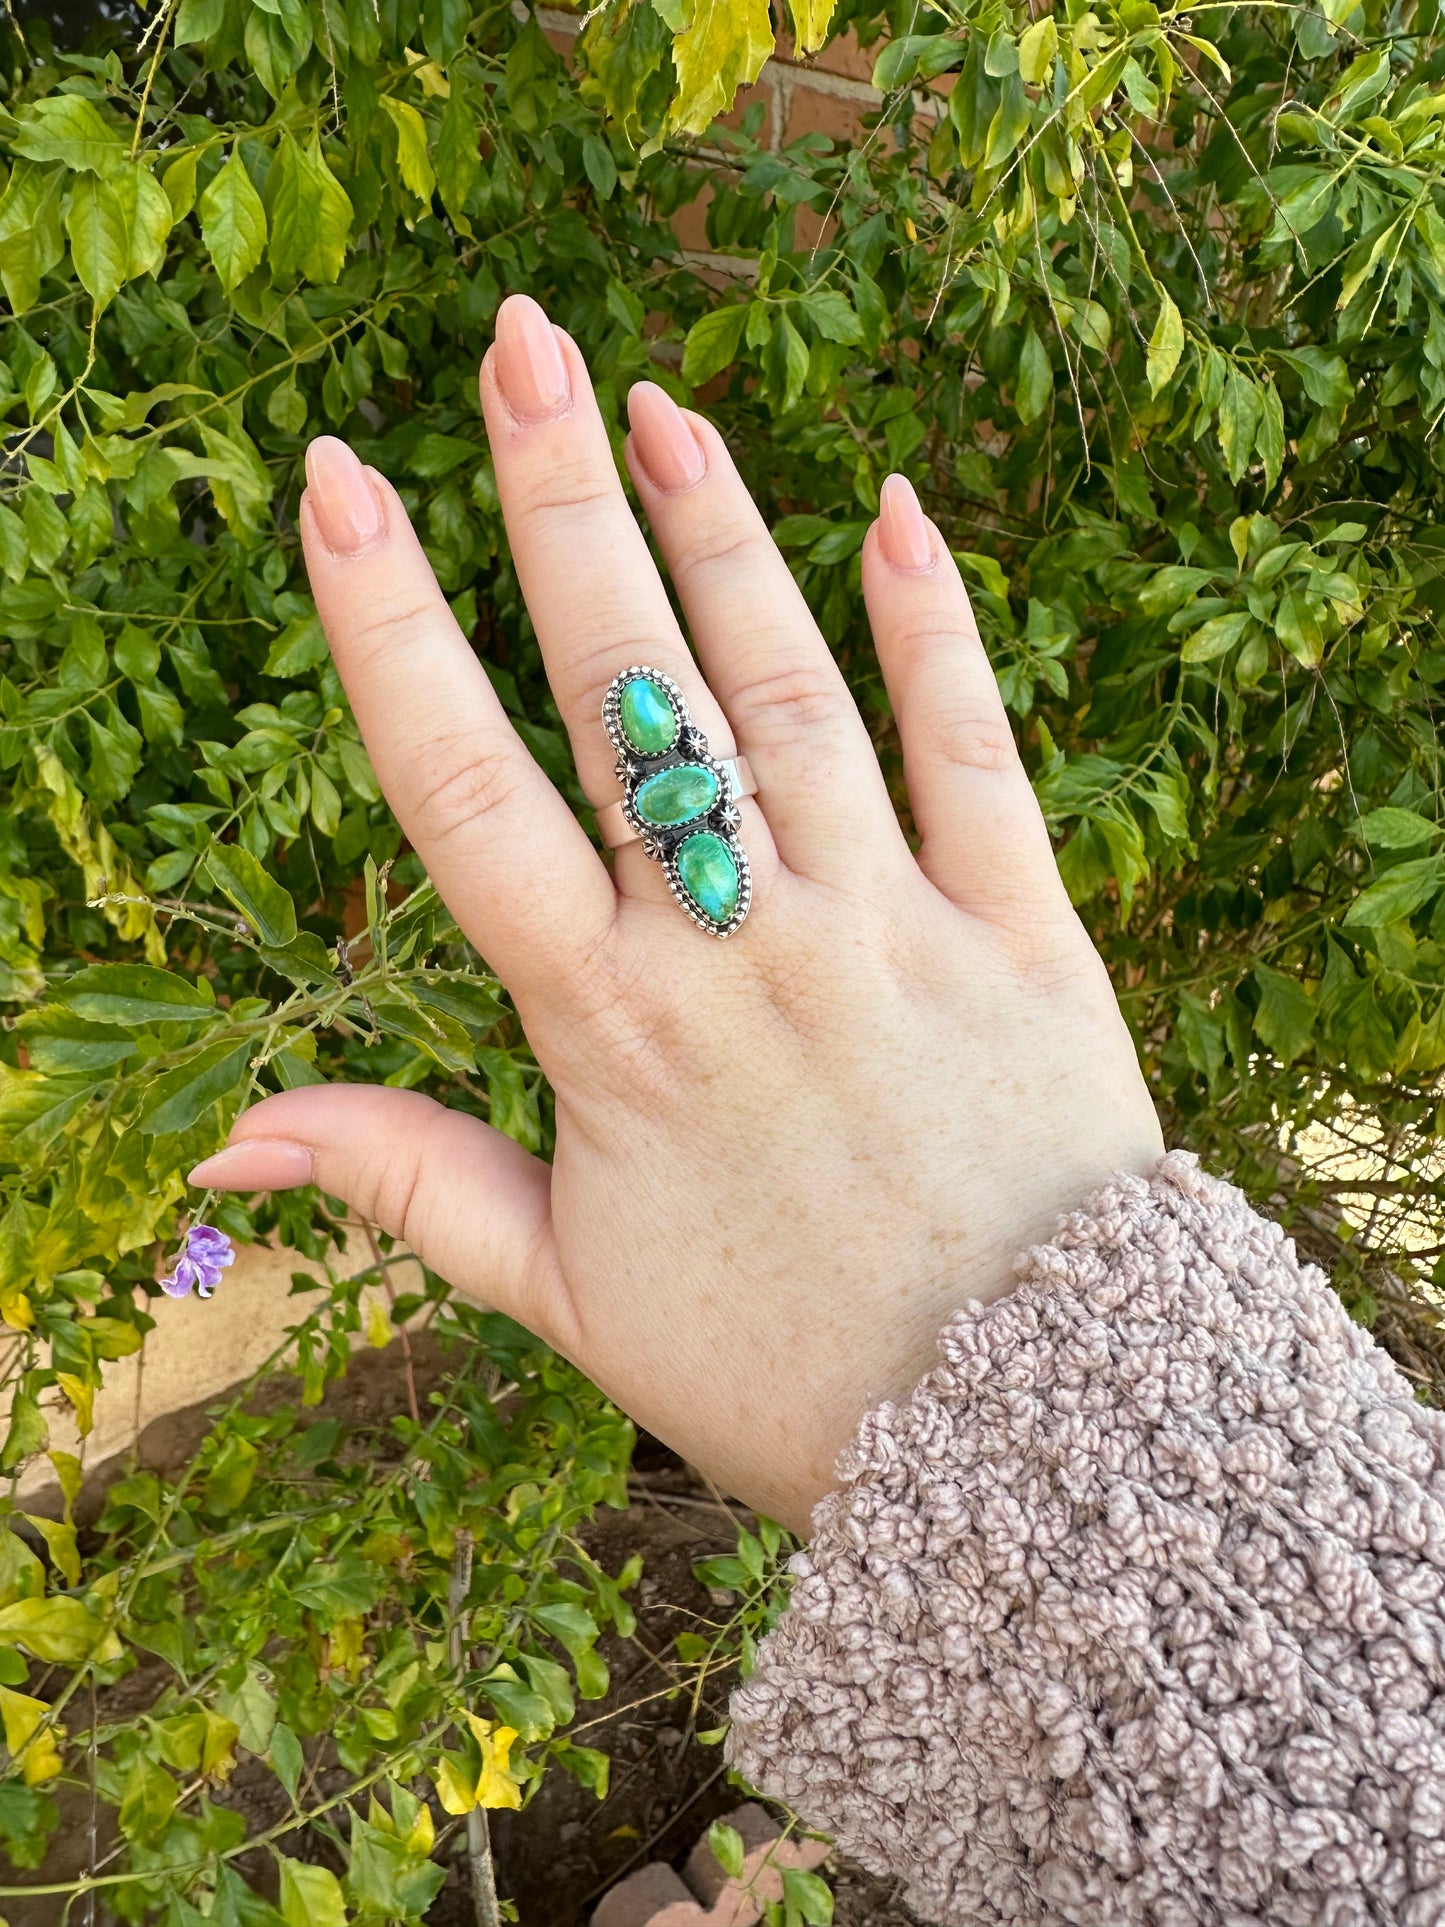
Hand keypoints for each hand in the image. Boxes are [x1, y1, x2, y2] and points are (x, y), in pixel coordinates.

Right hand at [188, 295, 1162, 1532]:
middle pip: (631, 692)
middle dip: (559, 508)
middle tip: (516, 345)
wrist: (1024, 1432)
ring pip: (789, 692)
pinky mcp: (1024, 932)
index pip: (466, 792)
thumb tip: (224, 1143)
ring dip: (724, 535)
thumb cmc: (780, 1370)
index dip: (391, 626)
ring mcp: (889, 925)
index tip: (340, 481)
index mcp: (611, 1028)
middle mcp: (742, 947)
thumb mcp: (563, 1294)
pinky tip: (894, 508)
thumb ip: (402, 1185)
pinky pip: (973, 753)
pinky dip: (935, 630)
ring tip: (659, 400)